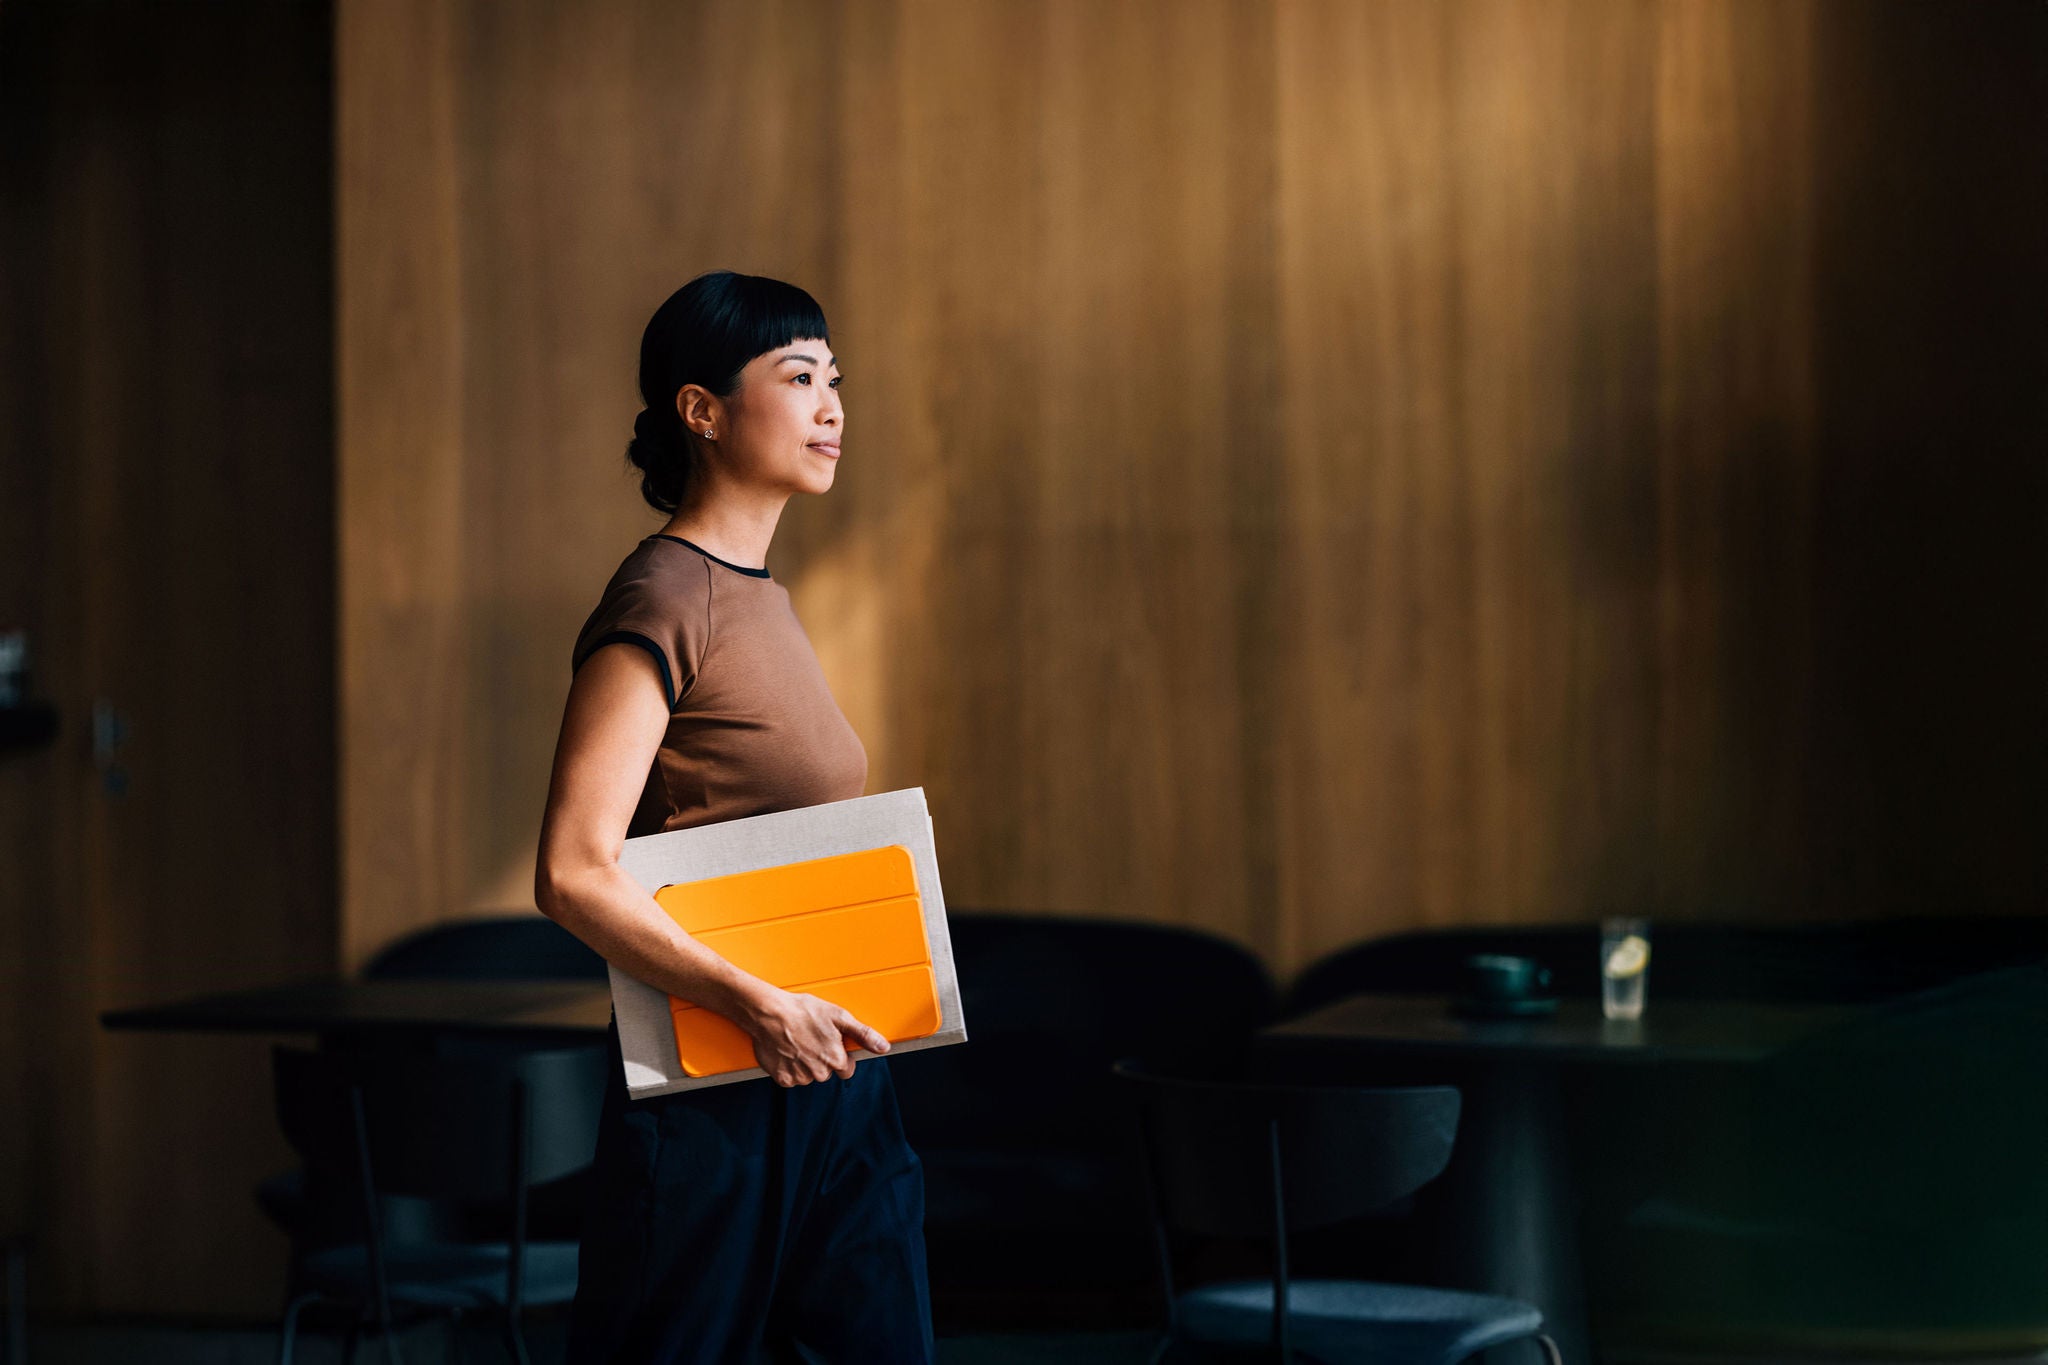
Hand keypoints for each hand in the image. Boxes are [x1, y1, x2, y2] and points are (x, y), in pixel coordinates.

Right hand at [742, 987, 890, 1086]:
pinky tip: (787, 1050)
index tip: (830, 1043)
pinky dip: (789, 1067)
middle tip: (812, 1038)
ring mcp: (800, 1077)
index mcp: (835, 1059)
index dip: (839, 1055)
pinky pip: (791, 1078)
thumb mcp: (839, 1016)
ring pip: (809, 1075)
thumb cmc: (804, 1011)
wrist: (770, 1013)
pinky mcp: (782, 1078)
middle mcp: (819, 1073)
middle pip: (827, 1072)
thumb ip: (863, 1034)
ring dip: (805, 1063)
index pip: (846, 1069)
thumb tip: (883, 1047)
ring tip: (798, 1041)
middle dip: (822, 1059)